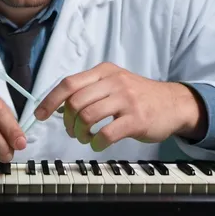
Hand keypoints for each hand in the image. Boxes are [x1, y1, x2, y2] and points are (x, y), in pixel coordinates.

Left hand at [34, 63, 206, 151]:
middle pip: (75, 101)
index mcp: (103, 71)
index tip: (40, 114)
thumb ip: (89, 89)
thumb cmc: (138, 95)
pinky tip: (98, 144)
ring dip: (81, 133)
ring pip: (88, 116)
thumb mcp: (114, 83)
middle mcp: (113, 81)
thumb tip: (60, 105)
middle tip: (73, 131)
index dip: (50, 100)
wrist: (173, 103)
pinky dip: (96, 143)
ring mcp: (126, 100)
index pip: (69, 83)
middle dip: (68, 121)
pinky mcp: (136, 119)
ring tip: (86, 138)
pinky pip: (106, 133)